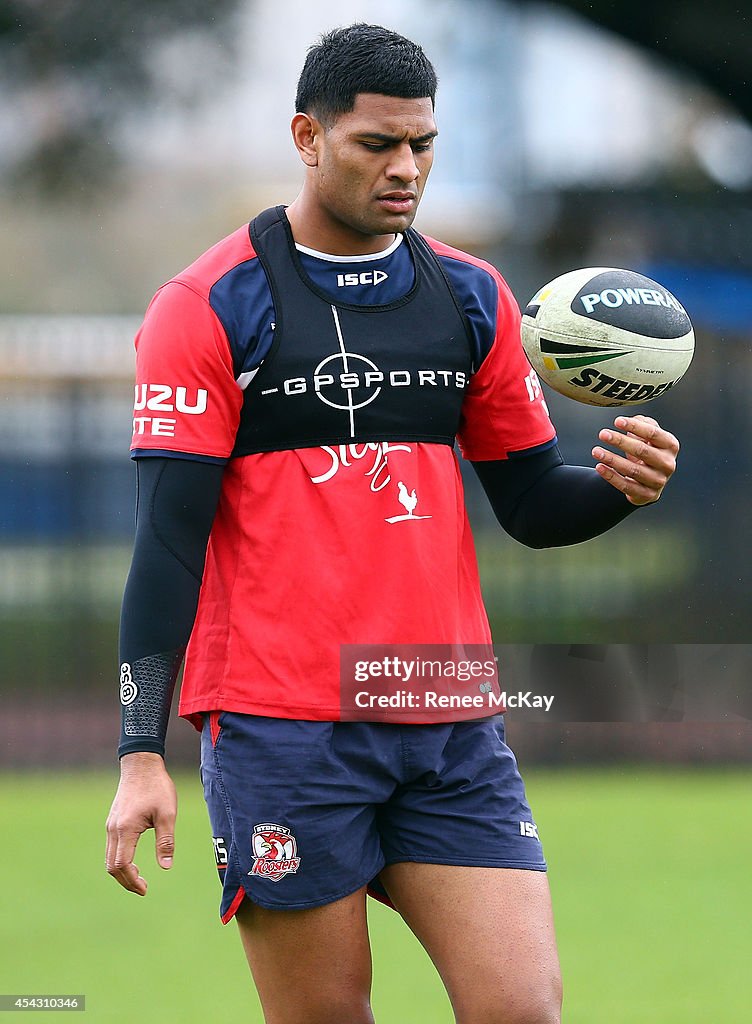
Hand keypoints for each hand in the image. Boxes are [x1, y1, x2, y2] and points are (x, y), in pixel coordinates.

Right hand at [105, 752, 176, 895]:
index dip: (132, 881)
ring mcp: (111, 825)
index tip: (145, 889)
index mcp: (126, 829)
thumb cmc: (157, 787)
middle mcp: (113, 829)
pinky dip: (119, 860)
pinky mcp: (112, 821)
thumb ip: (166, 841)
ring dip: (122, 872)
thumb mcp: (167, 813)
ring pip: (109, 858)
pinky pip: (111, 848)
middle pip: (111, 866)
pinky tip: (132, 861)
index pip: (122, 865)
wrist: (141, 764)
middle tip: (143, 888)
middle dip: (125, 881)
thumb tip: (166, 867)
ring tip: (139, 878)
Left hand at [592, 414, 678, 505]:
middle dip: (620, 441)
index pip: (653, 434)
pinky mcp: (647, 495)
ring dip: (612, 459)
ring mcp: (658, 481)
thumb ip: (644, 424)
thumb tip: (634, 420)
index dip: (635, 427)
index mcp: (670, 445)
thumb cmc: (648, 451)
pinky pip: (626, 485)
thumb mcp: (649, 436)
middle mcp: (667, 464)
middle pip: (642, 451)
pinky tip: (599, 466)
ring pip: (633, 470)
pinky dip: (611, 476)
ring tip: (596, 451)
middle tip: (603, 434)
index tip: (617, 421)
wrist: (651, 480)